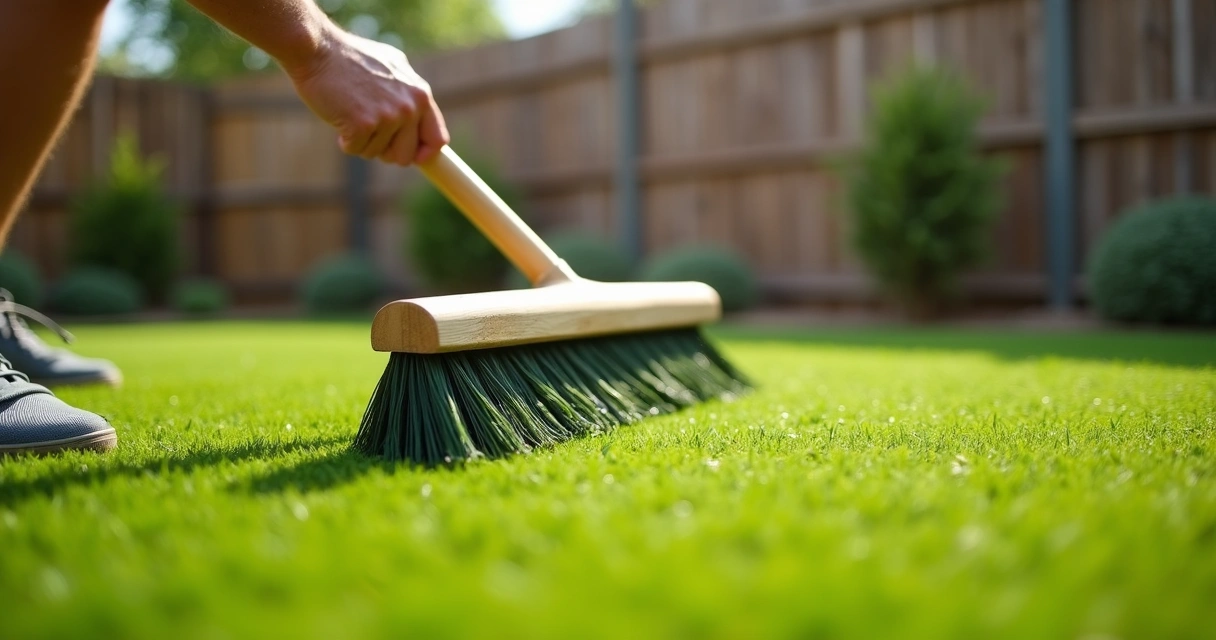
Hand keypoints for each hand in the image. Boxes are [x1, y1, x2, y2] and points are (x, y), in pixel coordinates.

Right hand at [286, 29, 448, 165]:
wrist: (318, 50)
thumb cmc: (350, 58)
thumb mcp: (392, 66)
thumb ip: (409, 93)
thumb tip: (419, 120)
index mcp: (420, 94)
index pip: (437, 139)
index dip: (424, 154)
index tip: (414, 158)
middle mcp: (409, 107)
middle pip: (405, 156)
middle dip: (386, 150)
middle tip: (369, 131)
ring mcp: (387, 117)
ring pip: (377, 154)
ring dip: (362, 141)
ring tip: (351, 112)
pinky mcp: (363, 125)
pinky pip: (356, 150)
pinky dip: (345, 140)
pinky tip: (339, 115)